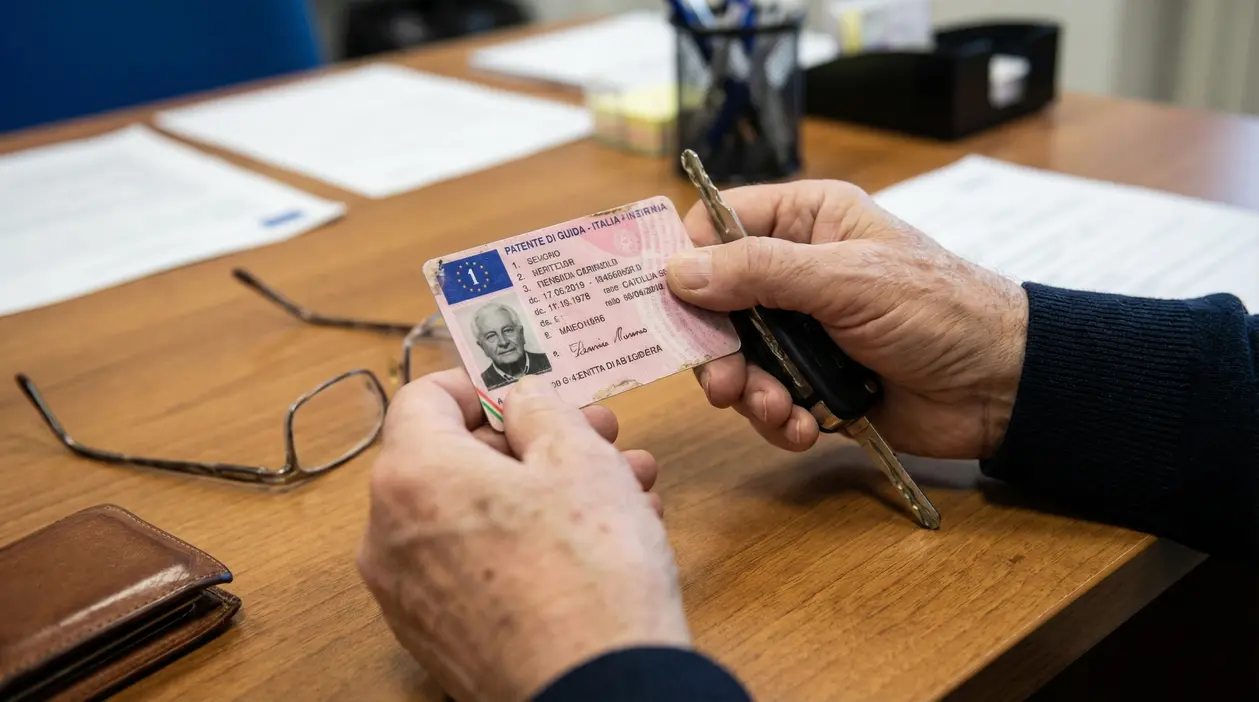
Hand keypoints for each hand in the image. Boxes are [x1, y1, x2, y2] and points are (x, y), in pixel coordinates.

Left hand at [356, 370, 688, 701]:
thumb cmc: (590, 572)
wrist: (600, 692)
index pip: (423, 398)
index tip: (525, 390)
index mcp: (412, 476)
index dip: (480, 384)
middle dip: (533, 442)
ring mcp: (407, 594)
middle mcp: (388, 535)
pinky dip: (523, 542)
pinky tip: (597, 542)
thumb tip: (521, 400)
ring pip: (474, 515)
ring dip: (544, 491)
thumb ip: (542, 410)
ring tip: (624, 489)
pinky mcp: (435, 636)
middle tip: (598, 436)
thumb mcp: (580, 459)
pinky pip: (473, 565)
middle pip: (454, 459)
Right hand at [665, 180, 1028, 459]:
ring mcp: (802, 331)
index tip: (666, 302)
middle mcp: (795, 272)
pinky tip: (804, 428)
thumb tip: (677, 271)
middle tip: (723, 382)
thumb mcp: (847, 279)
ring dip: (750, 393)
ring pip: (736, 360)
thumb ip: (760, 272)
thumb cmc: (938, 309)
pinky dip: (777, 421)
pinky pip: (767, 401)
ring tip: (779, 411)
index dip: (686, 261)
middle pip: (714, 304)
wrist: (999, 387)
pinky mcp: (813, 383)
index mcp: (805, 221)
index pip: (717, 226)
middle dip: (717, 349)